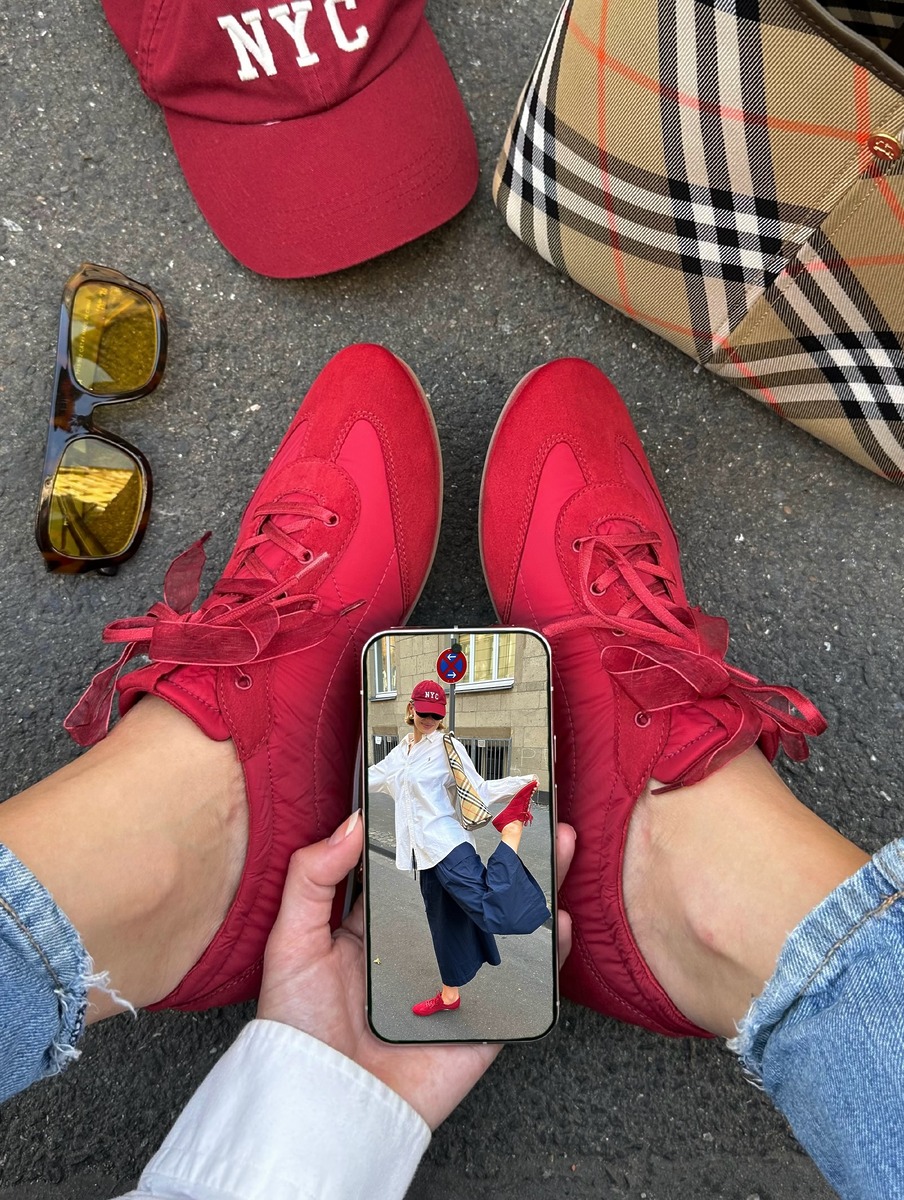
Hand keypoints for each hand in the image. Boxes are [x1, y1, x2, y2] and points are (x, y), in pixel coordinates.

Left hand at [257, 810, 575, 1129]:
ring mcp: (459, 980)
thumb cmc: (300, 1030)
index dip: (447, 831)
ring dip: (537, 885)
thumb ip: (312, 878)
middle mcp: (424, 945)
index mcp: (380, 923)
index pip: (421, 866)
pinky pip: (526, 982)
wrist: (327, 1108)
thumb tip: (353, 821)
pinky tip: (558, 919)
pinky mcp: (484, 1017)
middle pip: (474, 887)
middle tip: (529, 810)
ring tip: (559, 845)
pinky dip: (548, 950)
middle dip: (505, 848)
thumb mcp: (291, 942)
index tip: (469, 793)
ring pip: (506, 924)